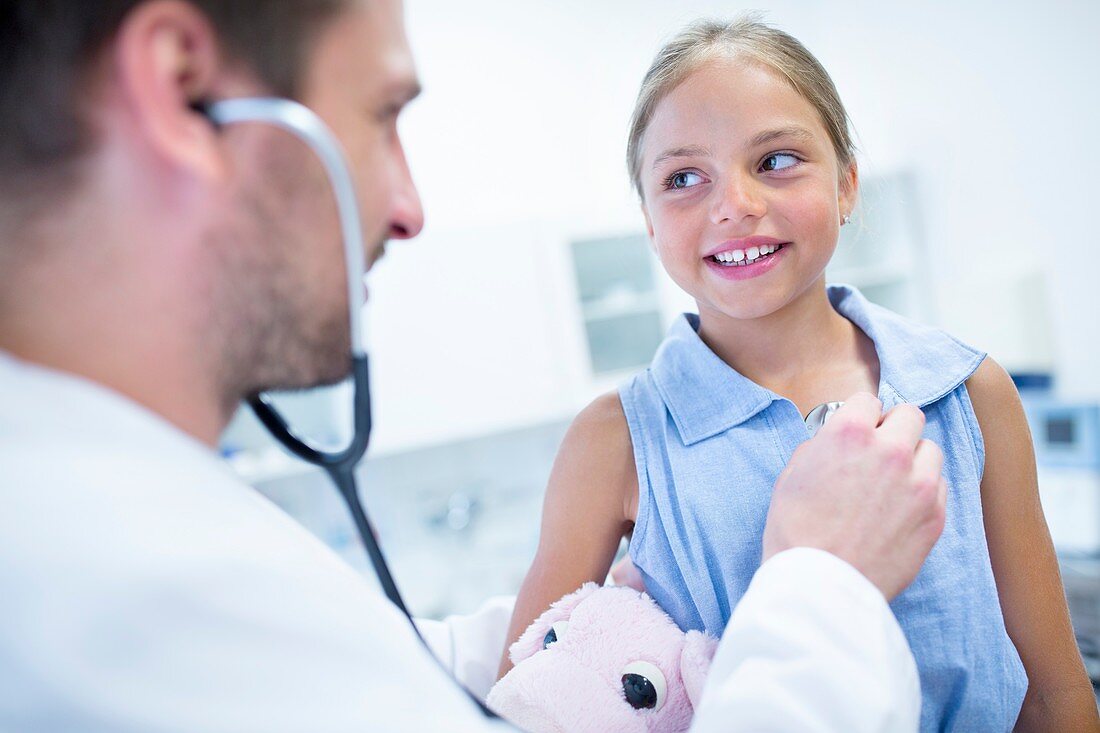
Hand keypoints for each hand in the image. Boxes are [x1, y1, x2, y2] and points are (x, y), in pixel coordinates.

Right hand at [762, 392, 946, 599]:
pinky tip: (901, 508)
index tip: (857, 431)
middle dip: (893, 429)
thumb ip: (820, 448)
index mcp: (849, 434)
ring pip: (931, 449)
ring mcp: (918, 484)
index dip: (859, 416)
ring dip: (914, 460)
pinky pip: (940, 486)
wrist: (819, 586)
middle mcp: (890, 450)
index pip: (868, 400)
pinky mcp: (935, 516)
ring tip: (894, 482)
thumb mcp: (791, 476)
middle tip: (879, 452)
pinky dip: (924, 491)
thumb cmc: (796, 533)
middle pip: (910, 416)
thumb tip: (834, 444)